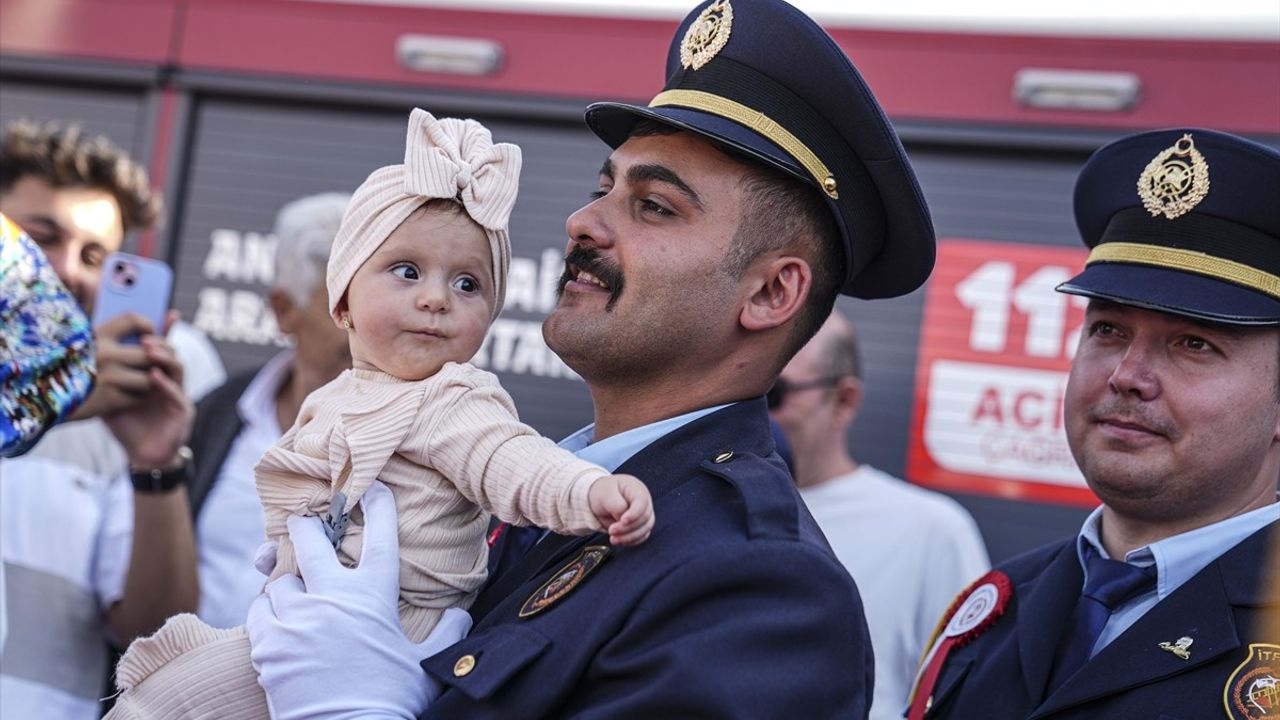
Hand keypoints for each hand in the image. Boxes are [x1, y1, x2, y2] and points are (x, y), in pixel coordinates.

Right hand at [69, 312, 157, 419]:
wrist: (45, 401)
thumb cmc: (70, 371)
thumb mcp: (85, 348)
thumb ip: (111, 339)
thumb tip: (151, 325)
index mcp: (96, 336)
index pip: (134, 319)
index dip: (149, 325)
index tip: (152, 334)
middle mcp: (104, 353)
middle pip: (151, 353)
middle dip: (162, 359)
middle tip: (164, 363)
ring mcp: (108, 377)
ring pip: (150, 378)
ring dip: (153, 382)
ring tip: (148, 381)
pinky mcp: (109, 399)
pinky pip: (139, 397)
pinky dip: (140, 398)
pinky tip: (132, 396)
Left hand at [103, 313, 193, 468]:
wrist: (142, 455)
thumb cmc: (128, 425)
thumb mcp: (112, 397)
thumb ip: (108, 379)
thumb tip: (82, 358)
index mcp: (155, 375)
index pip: (161, 348)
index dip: (165, 330)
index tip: (164, 313)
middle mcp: (170, 381)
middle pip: (171, 353)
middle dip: (161, 342)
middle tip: (144, 337)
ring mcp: (178, 394)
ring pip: (178, 369)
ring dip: (165, 357)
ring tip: (149, 350)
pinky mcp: (183, 410)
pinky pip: (177, 393)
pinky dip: (166, 384)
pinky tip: (153, 377)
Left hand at [247, 482, 470, 719]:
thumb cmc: (394, 700)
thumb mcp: (427, 664)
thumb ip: (446, 633)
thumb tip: (461, 615)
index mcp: (373, 596)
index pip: (379, 535)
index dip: (377, 505)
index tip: (372, 488)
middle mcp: (331, 599)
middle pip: (309, 543)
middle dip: (304, 526)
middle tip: (302, 520)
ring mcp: (295, 620)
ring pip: (278, 582)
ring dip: (285, 584)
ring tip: (293, 593)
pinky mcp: (268, 646)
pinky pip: (259, 614)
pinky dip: (266, 613)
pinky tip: (275, 620)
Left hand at [587, 473, 653, 545]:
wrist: (600, 499)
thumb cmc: (604, 492)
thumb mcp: (605, 494)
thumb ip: (616, 505)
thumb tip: (622, 518)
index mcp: (637, 490)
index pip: (642, 502)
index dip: (634, 514)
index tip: (622, 520)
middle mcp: (644, 502)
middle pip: (644, 518)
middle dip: (628, 528)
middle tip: (612, 530)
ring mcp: (643, 515)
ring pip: (645, 529)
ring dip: (629, 537)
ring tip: (613, 539)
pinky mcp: (640, 526)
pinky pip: (641, 537)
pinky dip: (631, 541)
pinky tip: (619, 540)